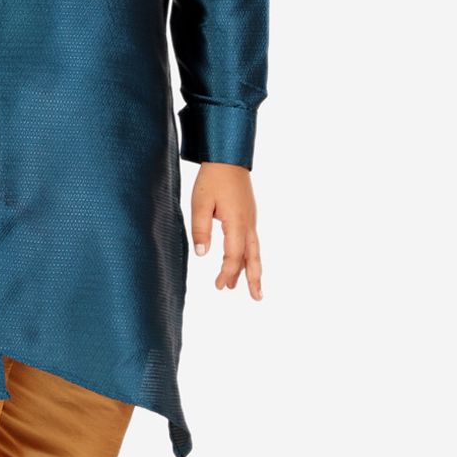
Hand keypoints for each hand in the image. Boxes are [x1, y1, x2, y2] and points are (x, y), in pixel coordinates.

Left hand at [190, 162, 261, 298]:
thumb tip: (201, 255)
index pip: (234, 255)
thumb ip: (200, 229)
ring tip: (254, 288)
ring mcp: (251, 219)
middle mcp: (248, 223)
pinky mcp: (249, 215)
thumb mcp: (200, 203)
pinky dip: (252, 256)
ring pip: (255, 250)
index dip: (227, 273)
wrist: (228, 158)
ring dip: (254, 269)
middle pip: (253, 257)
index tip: (219, 286)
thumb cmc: (212, 179)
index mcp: (236, 222)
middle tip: (256, 298)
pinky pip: (253, 241)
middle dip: (253, 279)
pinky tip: (248, 261)